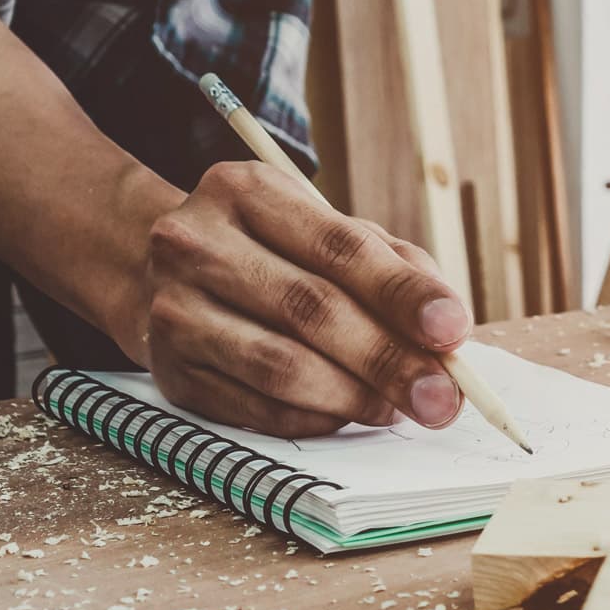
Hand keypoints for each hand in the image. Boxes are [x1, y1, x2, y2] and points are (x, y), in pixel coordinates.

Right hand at [124, 162, 469, 437]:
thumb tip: (446, 329)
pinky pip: (257, 409)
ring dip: (354, 397)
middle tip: (440, 397)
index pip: (337, 245)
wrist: (157, 272)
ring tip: (399, 408)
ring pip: (280, 367)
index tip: (452, 330)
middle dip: (388, 360)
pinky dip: (315, 419)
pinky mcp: (172, 371)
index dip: (401, 292)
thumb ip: (392, 266)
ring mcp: (175, 310)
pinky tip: (349, 414)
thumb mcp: (322, 229)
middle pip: (310, 310)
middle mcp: (197, 244)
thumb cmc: (268, 251)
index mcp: (245, 190)